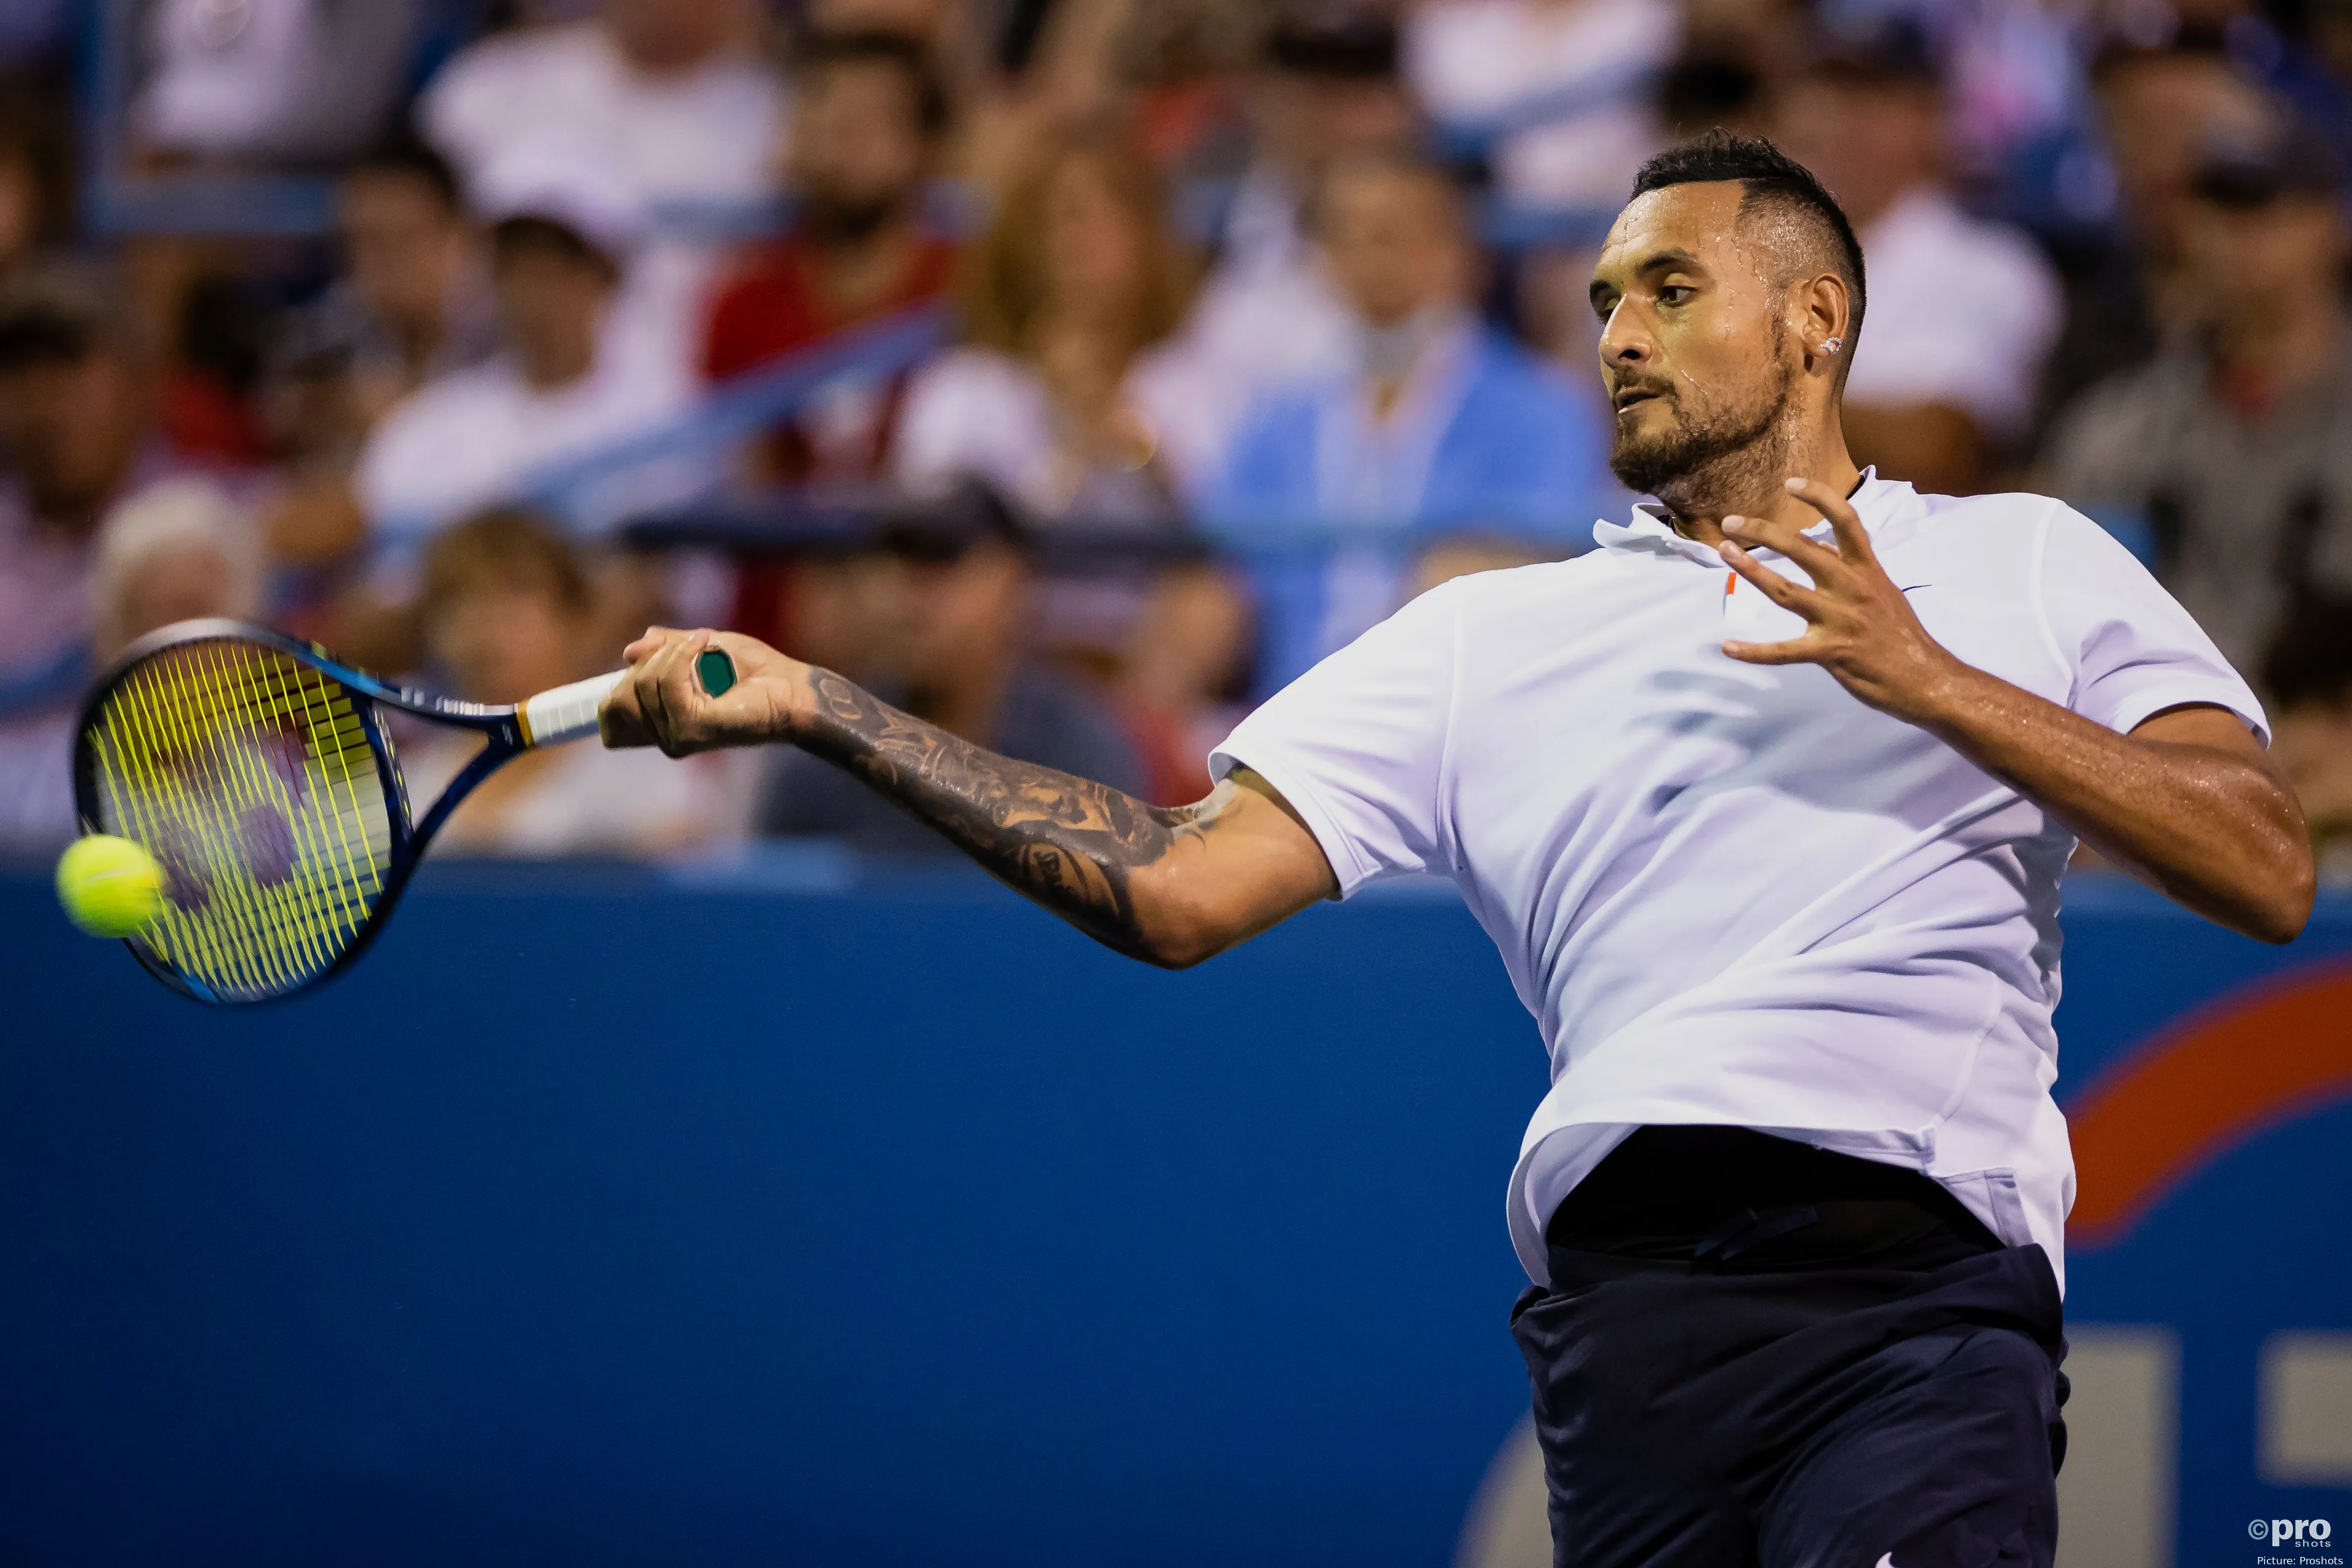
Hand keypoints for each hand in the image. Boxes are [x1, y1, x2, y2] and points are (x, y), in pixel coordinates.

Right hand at [599, 626, 815, 754]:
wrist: (793, 688)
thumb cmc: (754, 671)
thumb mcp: (698, 649)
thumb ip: (662, 650)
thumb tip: (629, 653)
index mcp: (661, 727)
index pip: (609, 721)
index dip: (615, 692)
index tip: (647, 663)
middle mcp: (665, 739)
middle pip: (619, 698)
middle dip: (647, 662)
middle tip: (686, 648)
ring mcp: (677, 738)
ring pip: (642, 684)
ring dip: (672, 653)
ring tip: (705, 646)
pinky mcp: (693, 730)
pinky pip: (667, 683)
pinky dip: (683, 654)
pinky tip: (706, 644)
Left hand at [1717, 476, 1969, 722]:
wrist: (1926, 678)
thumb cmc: (1902, 635)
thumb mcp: (1883, 591)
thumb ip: (1853, 570)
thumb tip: (1824, 548)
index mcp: (1867, 570)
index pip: (1845, 521)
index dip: (1819, 497)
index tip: (1790, 483)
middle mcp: (1852, 588)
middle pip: (1802, 549)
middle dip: (1764, 532)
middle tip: (1731, 522)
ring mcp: (1839, 619)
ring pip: (1786, 591)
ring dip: (1752, 570)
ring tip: (1725, 552)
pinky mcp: (1829, 652)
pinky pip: (1784, 651)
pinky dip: (1754, 651)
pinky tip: (1728, 648)